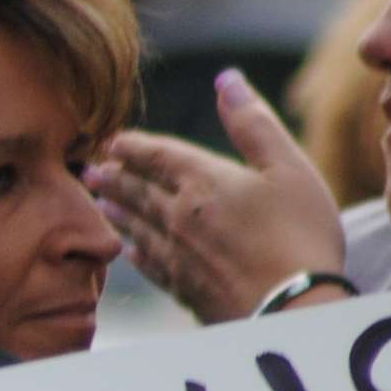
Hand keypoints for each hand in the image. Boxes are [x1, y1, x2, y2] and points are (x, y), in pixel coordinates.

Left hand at [87, 72, 348, 323]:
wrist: (293, 311)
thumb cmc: (300, 235)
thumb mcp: (289, 167)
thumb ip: (253, 124)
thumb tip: (226, 78)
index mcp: (203, 181)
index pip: (157, 156)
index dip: (134, 146)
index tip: (113, 140)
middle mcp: (180, 217)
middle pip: (138, 191)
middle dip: (114, 177)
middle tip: (90, 170)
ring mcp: (179, 256)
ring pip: (138, 227)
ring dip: (118, 212)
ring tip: (100, 203)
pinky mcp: (185, 290)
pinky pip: (151, 265)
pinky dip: (136, 253)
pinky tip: (130, 252)